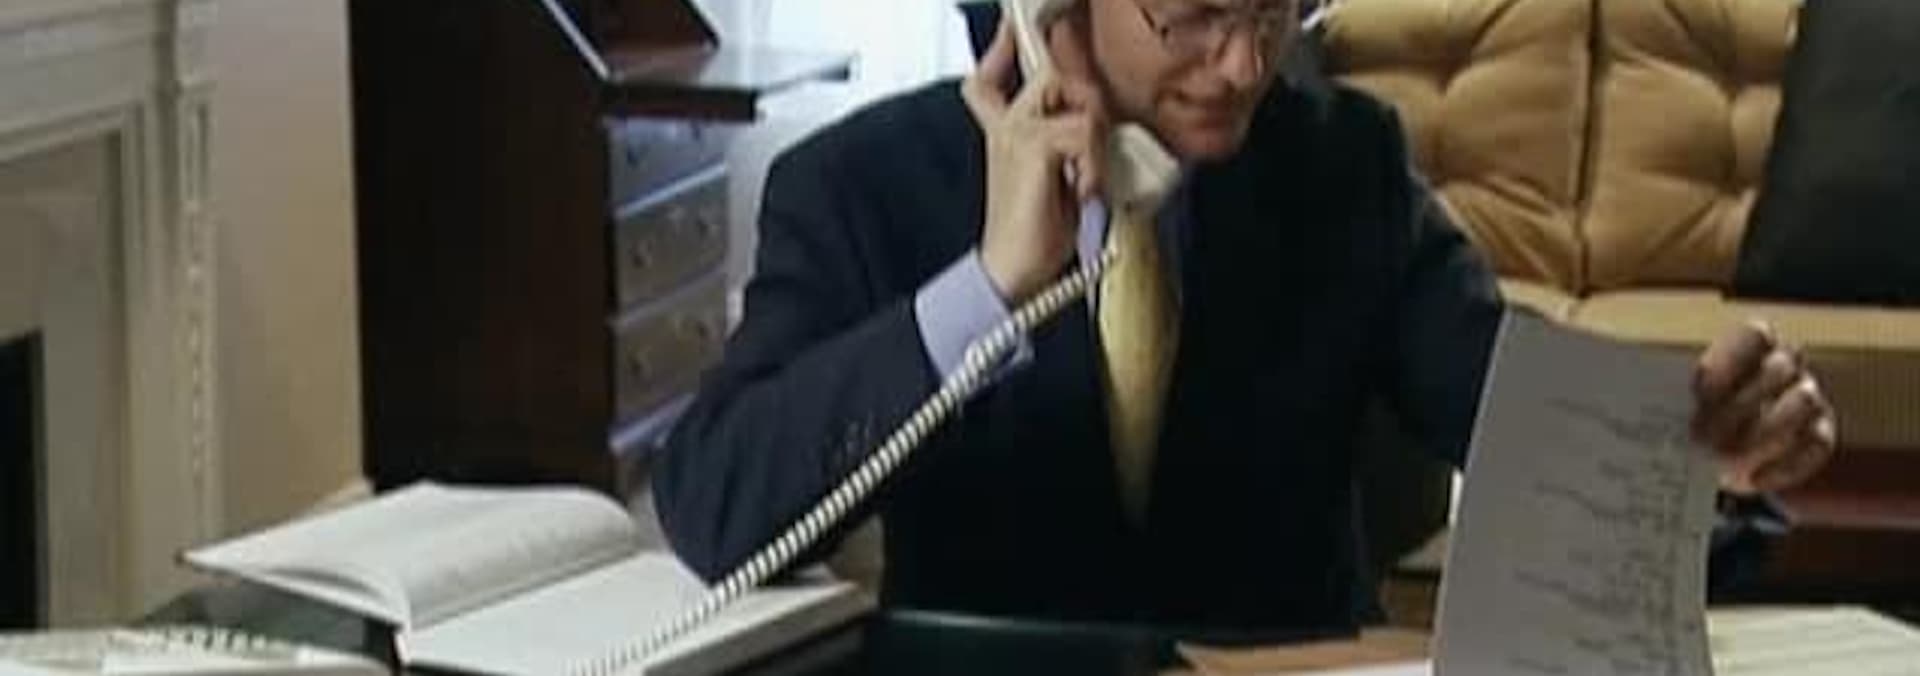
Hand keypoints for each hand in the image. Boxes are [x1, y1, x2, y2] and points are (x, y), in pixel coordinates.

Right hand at [961, 13, 1108, 303]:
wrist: (1013, 270)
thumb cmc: (1037, 233)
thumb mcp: (1056, 180)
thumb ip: (1067, 147)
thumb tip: (1095, 123)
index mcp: (1005, 132)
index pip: (990, 78)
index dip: (1002, 48)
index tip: (1010, 29)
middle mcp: (1005, 126)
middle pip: (1051, 73)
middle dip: (1085, 101)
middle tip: (1090, 151)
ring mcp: (1016, 132)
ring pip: (1079, 105)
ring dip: (1096, 148)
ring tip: (1084, 183)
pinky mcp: (1032, 146)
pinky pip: (1084, 132)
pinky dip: (1093, 166)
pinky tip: (1081, 193)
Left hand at [1691, 321, 1837, 493]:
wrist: (1719, 451)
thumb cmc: (1693, 415)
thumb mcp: (1679, 401)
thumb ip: (1674, 397)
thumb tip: (1652, 404)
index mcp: (1749, 346)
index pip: (1755, 336)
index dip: (1730, 360)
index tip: (1699, 391)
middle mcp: (1785, 365)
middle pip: (1778, 369)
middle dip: (1739, 406)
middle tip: (1702, 438)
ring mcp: (1808, 397)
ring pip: (1802, 403)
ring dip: (1762, 434)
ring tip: (1723, 462)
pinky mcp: (1819, 434)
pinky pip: (1817, 444)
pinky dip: (1785, 465)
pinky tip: (1752, 480)